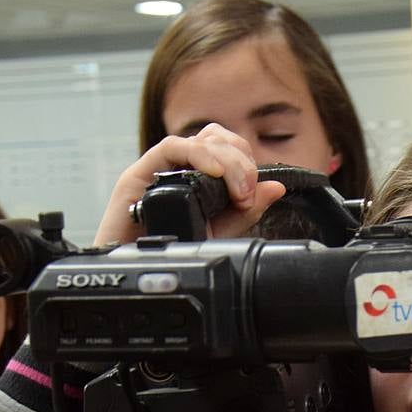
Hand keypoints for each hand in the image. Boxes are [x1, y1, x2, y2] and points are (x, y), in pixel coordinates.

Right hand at [94, 123, 286, 244]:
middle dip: (241, 160)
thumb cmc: (172, 252)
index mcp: (200, 176)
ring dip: (226, 159)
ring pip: (199, 139)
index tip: (255, 193)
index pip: (229, 148)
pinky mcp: (139, 174)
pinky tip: (214, 174)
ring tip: (236, 189)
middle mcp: (180, 167)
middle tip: (246, 192)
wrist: (135, 274)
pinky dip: (198, 155)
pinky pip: (171, 148)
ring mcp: (161, 168)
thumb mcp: (219, 232)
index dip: (247, 162)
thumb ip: (246, 211)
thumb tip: (276, 187)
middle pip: (217, 138)